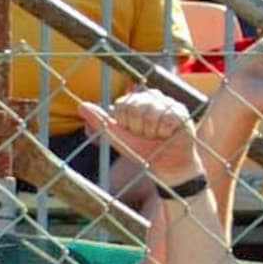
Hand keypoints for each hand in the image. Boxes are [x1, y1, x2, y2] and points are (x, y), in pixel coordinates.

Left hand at [79, 90, 201, 184]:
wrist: (167, 167)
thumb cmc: (143, 151)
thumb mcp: (119, 138)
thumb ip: (101, 122)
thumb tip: (82, 106)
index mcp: (135, 100)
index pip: (122, 106)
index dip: (126, 124)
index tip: (134, 133)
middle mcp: (152, 97)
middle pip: (135, 107)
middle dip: (138, 128)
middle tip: (147, 136)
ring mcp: (167, 102)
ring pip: (149, 114)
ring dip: (152, 132)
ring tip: (158, 136)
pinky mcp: (180, 111)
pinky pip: (165, 120)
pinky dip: (164, 133)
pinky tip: (169, 135)